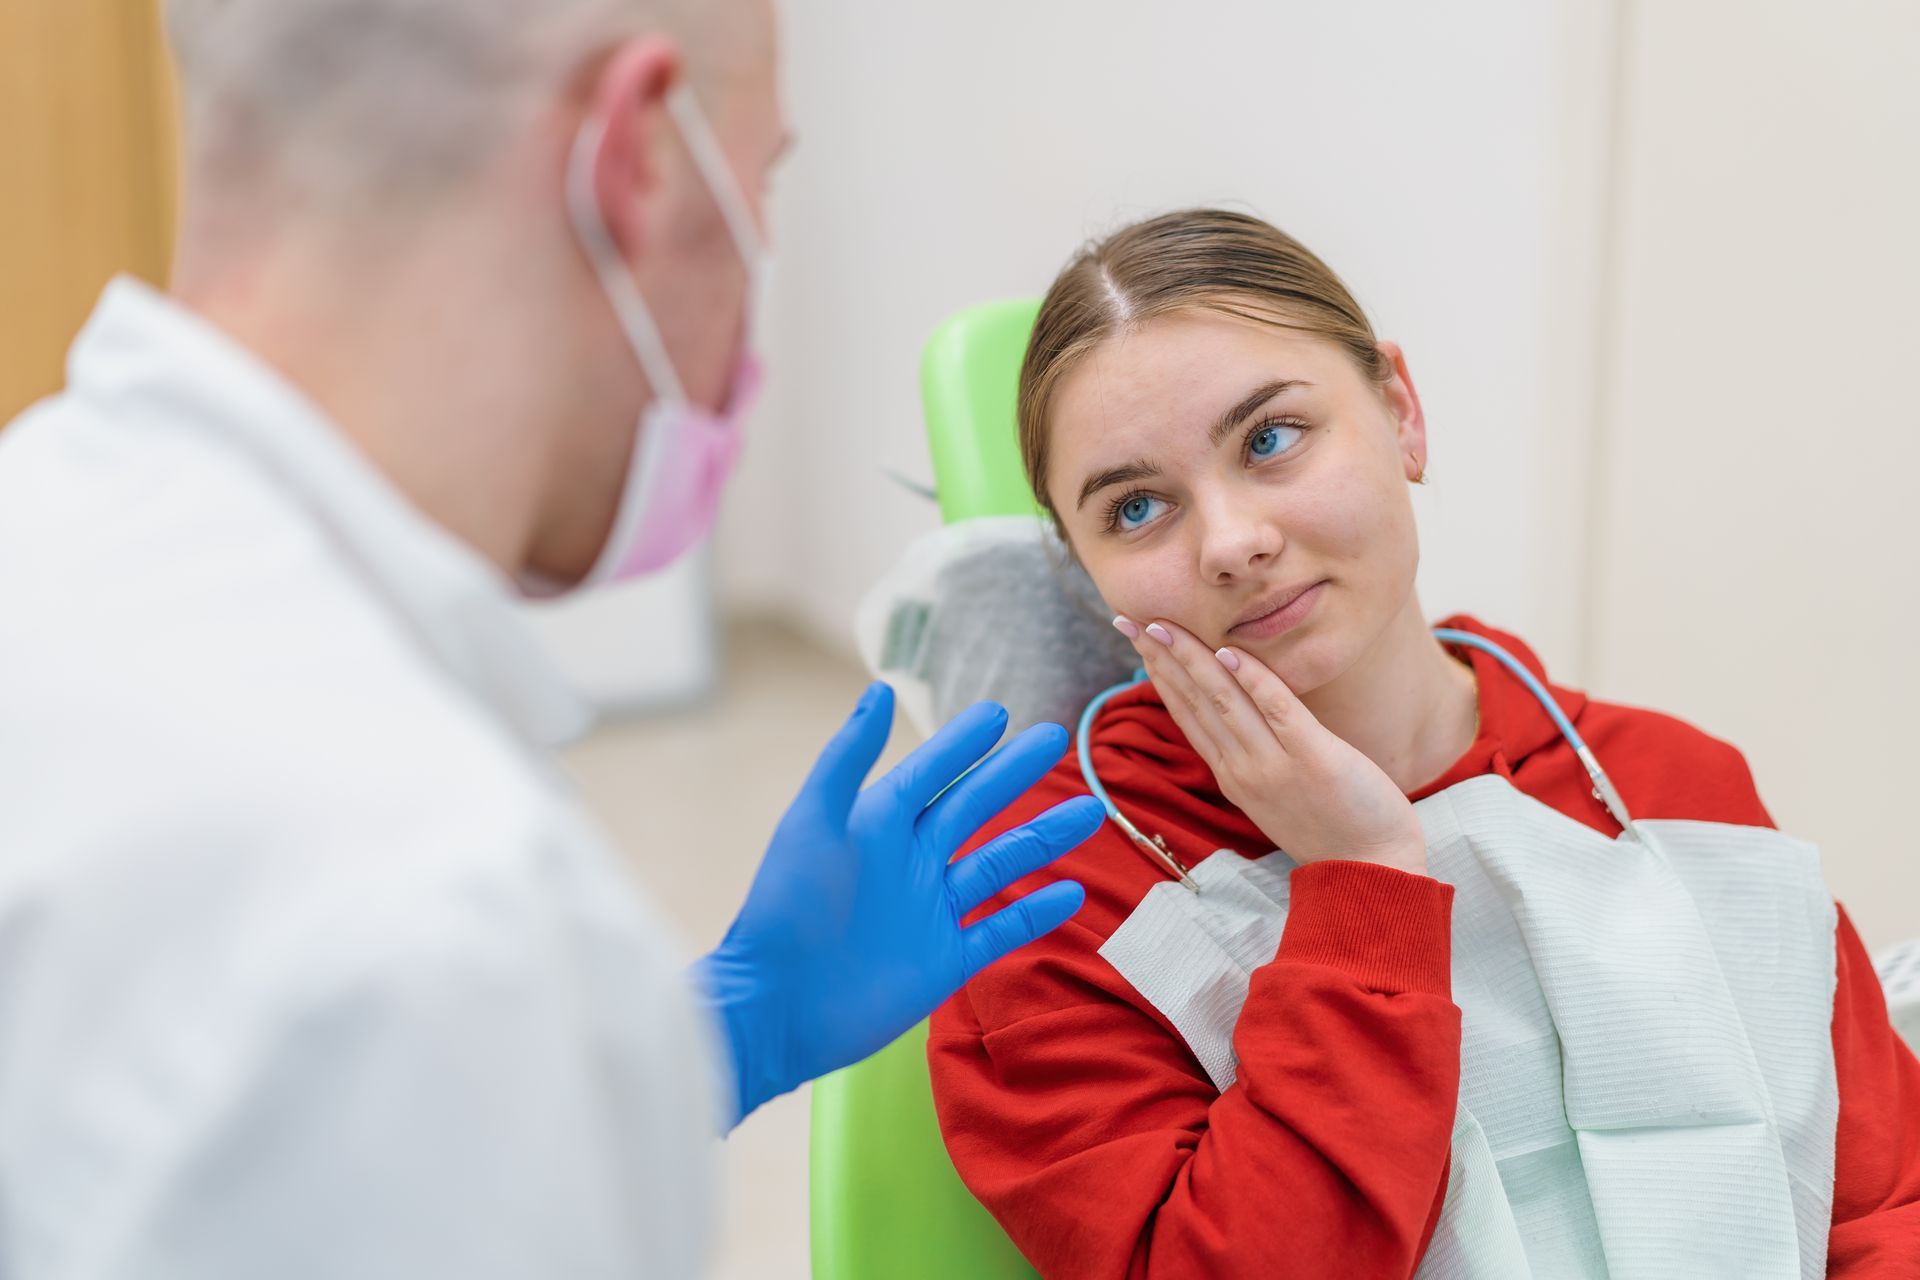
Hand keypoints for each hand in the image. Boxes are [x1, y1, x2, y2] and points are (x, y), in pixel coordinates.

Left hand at [693, 683, 1102, 1128]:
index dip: (962, 743)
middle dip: (1014, 774)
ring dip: (1043, 837)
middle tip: (1055, 738)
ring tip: (1089, 810)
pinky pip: (1002, 929)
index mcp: (875, 826)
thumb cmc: (784, 910)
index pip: (930, 772)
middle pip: (975, 808)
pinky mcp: (945, 961)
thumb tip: (880, 691)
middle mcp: (909, 862)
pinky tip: (1072, 891)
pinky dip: (1037, 912)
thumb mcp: (813, 822)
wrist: (774, 1008)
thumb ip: (847, 757)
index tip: (997, 713)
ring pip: (1000, 863)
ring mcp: (931, 912)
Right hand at [1116, 616, 1427, 875]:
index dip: (1159, 674)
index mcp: (1233, 774)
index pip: (1187, 714)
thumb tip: (1237, 718)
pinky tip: (1230, 652)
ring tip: (1163, 626)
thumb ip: (1252, 756)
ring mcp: (1275, 764)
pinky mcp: (1313, 758)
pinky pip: (1279, 712)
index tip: (1138, 639)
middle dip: (1160, 657)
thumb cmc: (1331, 828)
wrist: (1370, 873)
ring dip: (1191, 659)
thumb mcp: (1274, 795)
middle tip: (1130, 619)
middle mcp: (1243, 768)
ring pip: (1224, 701)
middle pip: (1194, 701)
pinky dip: (1254, 681)